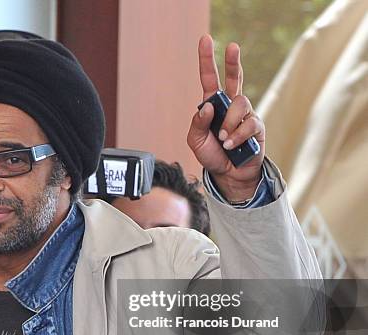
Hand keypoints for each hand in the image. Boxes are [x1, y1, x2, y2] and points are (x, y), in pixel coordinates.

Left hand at [187, 35, 264, 201]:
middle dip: (233, 61)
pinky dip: (237, 136)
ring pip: (240, 103)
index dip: (207, 61)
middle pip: (235, 78)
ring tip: (223, 139)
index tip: (205, 40)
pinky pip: (249, 124)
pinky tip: (231, 145)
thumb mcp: (195, 140)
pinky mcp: (256, 127)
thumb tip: (207, 106)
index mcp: (213, 105)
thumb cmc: (212, 155)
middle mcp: (230, 106)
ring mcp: (245, 114)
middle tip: (232, 46)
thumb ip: (198, 123)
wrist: (228, 174)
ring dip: (228, 122)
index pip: (210, 79)